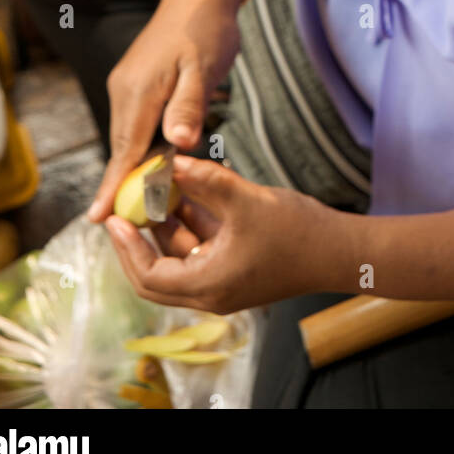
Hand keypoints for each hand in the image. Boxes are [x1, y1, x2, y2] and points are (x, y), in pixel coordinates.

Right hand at [89, 0, 244, 220]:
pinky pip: (135, 123)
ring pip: (129, 136)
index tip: (96, 218)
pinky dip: (141, 145)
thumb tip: (177, 144)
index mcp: (141, 90)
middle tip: (128, 223)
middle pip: (124, 148)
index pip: (125, 149)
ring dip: (135, 166)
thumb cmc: (206, 29)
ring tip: (141, 204)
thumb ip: (189, 106)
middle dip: (124, 185)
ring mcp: (128, 86)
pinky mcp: (136, 83)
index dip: (113, 186)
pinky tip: (153, 163)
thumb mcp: (203, 68)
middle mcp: (126, 90)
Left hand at [104, 156, 353, 313]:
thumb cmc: (297, 232)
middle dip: (139, 241)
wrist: (339, 250)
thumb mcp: (246, 201)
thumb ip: (207, 181)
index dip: (127, 247)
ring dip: (167, 228)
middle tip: (125, 211)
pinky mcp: (237, 269)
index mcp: (208, 286)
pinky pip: (202, 252)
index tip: (114, 218)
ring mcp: (225, 282)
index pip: (149, 276)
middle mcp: (211, 292)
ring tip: (157, 191)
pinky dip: (191, 227)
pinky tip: (189, 194)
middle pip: (157, 276)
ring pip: (180, 260)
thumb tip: (171, 162)